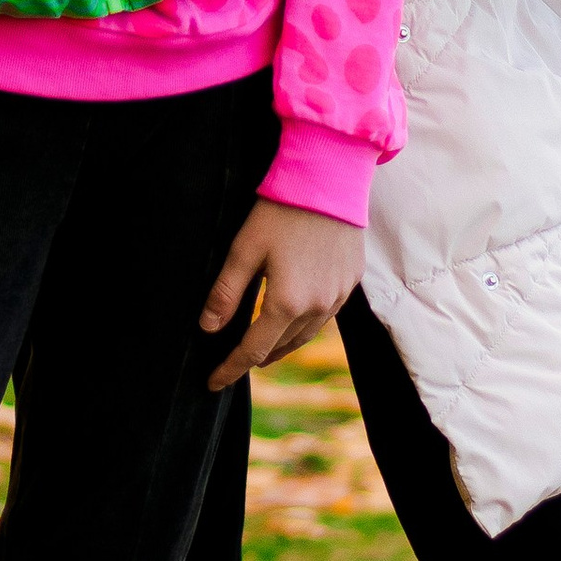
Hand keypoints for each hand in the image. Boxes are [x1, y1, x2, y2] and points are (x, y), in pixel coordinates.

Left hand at [199, 199, 361, 391]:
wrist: (331, 177)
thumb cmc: (282, 209)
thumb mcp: (244, 249)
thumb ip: (226, 292)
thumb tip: (208, 327)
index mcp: (287, 303)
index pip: (253, 350)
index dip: (230, 369)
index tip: (212, 383)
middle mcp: (317, 307)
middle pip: (280, 346)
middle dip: (255, 357)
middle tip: (233, 362)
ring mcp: (338, 295)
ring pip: (305, 335)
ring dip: (282, 345)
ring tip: (263, 348)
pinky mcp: (351, 280)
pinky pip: (326, 316)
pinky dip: (305, 325)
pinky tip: (295, 318)